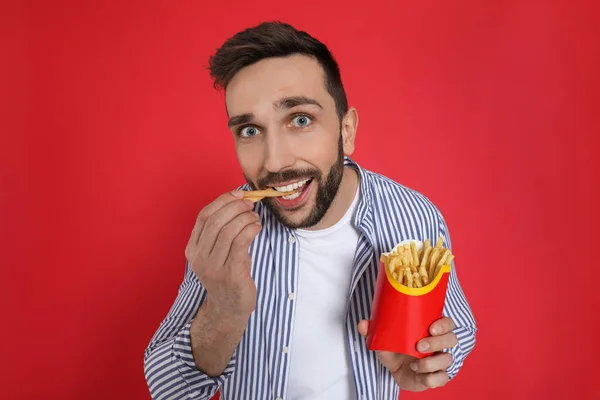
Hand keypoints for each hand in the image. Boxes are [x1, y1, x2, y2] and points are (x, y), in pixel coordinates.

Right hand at [185, 190, 260, 320]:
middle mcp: (199, 258)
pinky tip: (257, 227)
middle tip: (250, 204)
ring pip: (228, 231)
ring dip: (245, 218)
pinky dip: (250, 230)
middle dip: (235, 207)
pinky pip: (240, 243)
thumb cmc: (228, 275)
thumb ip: (221, 232)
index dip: (221, 201)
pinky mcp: (230, 274)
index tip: (237, 194)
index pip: (203, 217)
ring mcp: (213, 267)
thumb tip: (239, 201)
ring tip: (255, 218)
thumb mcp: (218, 253)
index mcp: (193, 249)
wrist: (229, 308)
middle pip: (215, 221)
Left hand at [358, 317, 457, 390]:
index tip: (431, 328)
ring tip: (415, 363)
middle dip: (437, 342)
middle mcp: (440, 344)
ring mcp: (440, 360)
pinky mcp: (438, 377)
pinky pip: (443, 378)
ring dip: (432, 362)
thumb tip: (363, 324)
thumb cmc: (396, 348)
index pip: (447, 323)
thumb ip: (374, 330)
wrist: (397, 370)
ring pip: (448, 359)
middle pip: (452, 339)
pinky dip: (432, 378)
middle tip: (419, 346)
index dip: (443, 325)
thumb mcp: (384, 338)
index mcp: (431, 330)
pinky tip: (420, 375)